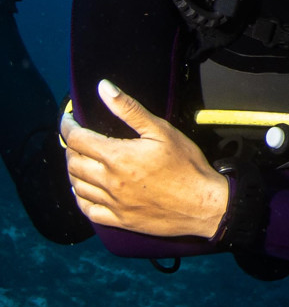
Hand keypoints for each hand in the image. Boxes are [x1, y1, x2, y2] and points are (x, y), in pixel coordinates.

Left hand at [61, 80, 229, 238]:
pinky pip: (87, 209)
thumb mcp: (161, 130)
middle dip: (70, 146)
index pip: (77, 139)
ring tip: (81, 160)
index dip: (68, 126)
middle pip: (73, 162)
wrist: (203, 204)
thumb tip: (104, 87)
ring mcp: (112, 203)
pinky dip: (80, 196)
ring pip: (76, 185)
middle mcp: (109, 181)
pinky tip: (84, 189)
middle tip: (78, 138)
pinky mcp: (118, 219)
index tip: (68, 119)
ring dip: (73, 170)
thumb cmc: (186, 165)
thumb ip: (129, 109)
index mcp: (117, 156)